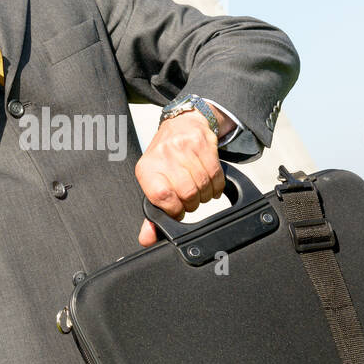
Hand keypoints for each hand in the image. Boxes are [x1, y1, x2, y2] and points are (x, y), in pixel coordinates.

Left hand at [136, 111, 225, 245]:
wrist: (181, 124)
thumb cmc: (165, 159)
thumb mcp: (154, 183)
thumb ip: (152, 214)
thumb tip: (147, 239)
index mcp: (147, 169)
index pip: (161, 196)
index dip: (174, 209)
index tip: (177, 211)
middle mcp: (164, 155)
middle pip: (187, 193)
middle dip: (192, 203)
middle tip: (190, 199)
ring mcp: (184, 147)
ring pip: (203, 184)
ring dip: (205, 195)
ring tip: (199, 190)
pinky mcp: (203, 143)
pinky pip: (216, 174)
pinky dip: (216, 185)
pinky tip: (210, 183)